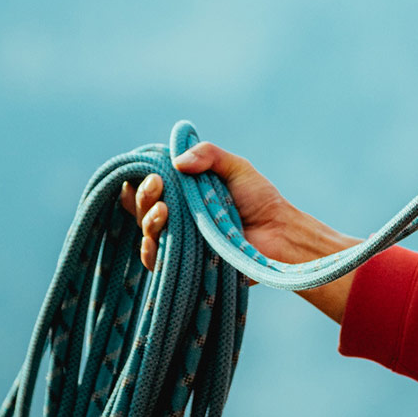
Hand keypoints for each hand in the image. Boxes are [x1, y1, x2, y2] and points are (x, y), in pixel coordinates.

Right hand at [117, 142, 361, 321]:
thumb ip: (209, 155)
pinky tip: (156, 236)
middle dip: (143, 194)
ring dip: (147, 218)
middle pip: (141, 206)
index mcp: (185, 191)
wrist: (277, 233)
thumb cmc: (259, 199)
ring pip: (145, 230)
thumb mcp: (236, 167)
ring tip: (163, 210)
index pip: (150, 185)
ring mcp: (178, 238)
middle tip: (156, 184)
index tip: (147, 172)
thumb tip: (177, 162)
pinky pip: (154, 258)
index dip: (140, 178)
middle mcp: (176, 214)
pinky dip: (149, 247)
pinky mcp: (182, 261)